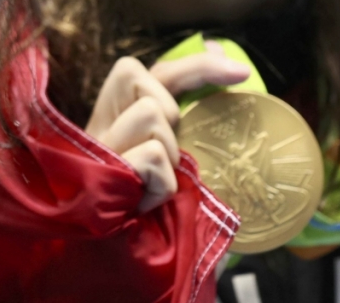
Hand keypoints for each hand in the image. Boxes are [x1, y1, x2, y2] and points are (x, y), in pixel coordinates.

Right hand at [85, 42, 249, 211]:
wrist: (124, 273)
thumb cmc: (155, 224)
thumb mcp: (179, 175)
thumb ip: (195, 131)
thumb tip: (232, 76)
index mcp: (119, 121)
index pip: (153, 73)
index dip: (197, 66)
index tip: (241, 74)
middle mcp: (101, 127)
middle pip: (139, 75)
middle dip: (169, 108)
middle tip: (170, 155)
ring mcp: (98, 149)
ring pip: (150, 115)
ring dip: (168, 154)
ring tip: (157, 187)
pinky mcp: (102, 173)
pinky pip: (151, 156)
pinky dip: (162, 185)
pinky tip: (149, 206)